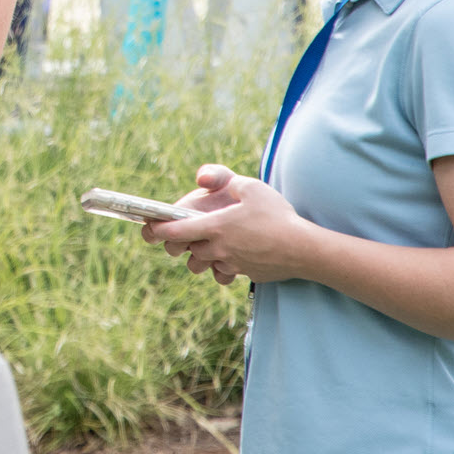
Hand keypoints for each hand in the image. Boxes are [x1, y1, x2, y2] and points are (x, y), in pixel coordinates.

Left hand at [141, 163, 311, 285]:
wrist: (304, 250)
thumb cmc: (278, 215)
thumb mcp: (251, 187)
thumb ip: (224, 180)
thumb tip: (202, 179)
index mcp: (215, 227)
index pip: (174, 232)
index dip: (155, 230)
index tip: (148, 227)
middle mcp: (218, 249)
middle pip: (185, 250)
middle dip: (179, 243)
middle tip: (183, 231)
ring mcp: (231, 264)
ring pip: (202, 264)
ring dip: (200, 255)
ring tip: (210, 241)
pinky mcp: (244, 274)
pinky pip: (223, 272)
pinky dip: (222, 266)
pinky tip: (231, 254)